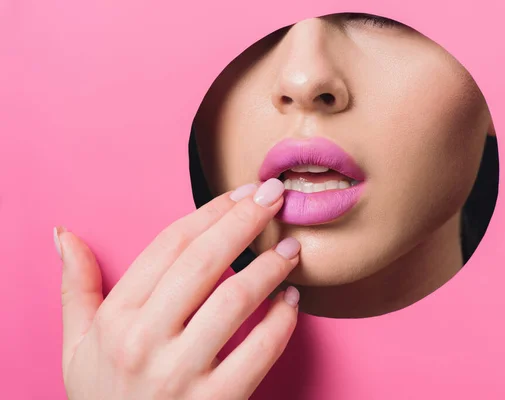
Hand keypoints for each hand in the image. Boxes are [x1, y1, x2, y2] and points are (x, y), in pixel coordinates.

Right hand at [56, 178, 300, 399]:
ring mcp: (182, 373)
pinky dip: (283, 321)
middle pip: (204, 261)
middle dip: (245, 221)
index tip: (238, 194)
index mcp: (116, 318)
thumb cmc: (105, 397)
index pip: (169, 245)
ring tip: (291, 248)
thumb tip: (65, 235)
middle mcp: (145, 341)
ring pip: (236, 300)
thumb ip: (76, 288)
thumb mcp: (77, 345)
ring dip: (270, 267)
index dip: (209, 212)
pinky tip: (291, 300)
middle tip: (273, 197)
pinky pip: (260, 351)